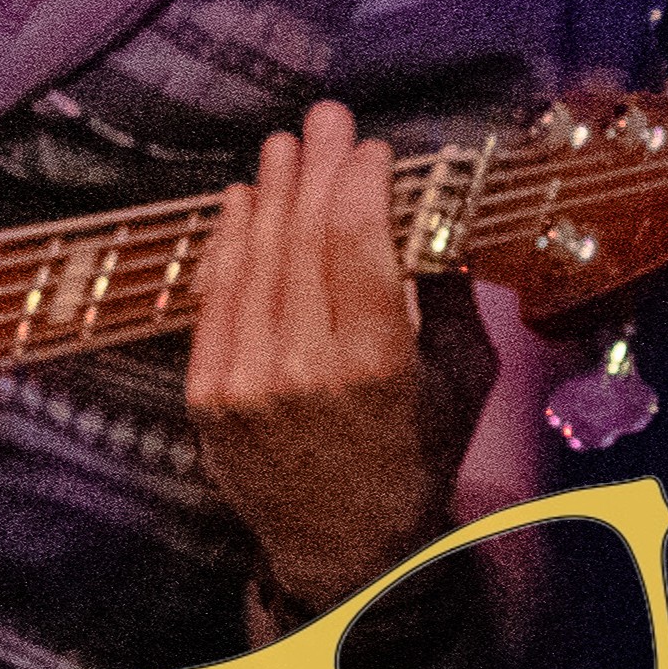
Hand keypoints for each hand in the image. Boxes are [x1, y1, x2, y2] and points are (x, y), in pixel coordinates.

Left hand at [187, 101, 494, 614]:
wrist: (344, 550)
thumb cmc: (417, 457)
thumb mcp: (462, 386)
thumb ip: (449, 301)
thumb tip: (433, 217)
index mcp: (378, 370)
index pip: (358, 250)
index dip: (358, 187)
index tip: (369, 147)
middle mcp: (304, 371)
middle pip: (302, 243)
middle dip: (314, 171)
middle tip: (323, 118)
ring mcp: (244, 380)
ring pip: (253, 262)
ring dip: (267, 194)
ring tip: (282, 146)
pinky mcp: (205, 391)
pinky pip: (216, 298)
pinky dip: (227, 242)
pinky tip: (240, 201)